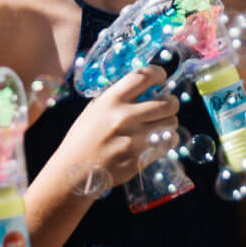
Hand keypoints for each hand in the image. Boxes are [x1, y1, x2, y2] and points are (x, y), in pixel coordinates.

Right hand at [50, 65, 179, 194]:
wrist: (74, 173)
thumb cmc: (82, 139)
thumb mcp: (94, 110)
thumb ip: (116, 97)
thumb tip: (141, 87)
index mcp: (112, 100)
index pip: (145, 76)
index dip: (158, 74)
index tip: (161, 78)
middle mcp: (125, 117)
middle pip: (168, 103)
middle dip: (171, 102)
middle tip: (166, 105)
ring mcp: (135, 139)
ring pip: (171, 123)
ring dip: (169, 122)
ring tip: (160, 125)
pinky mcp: (141, 158)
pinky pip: (167, 143)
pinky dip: (166, 140)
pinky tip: (158, 140)